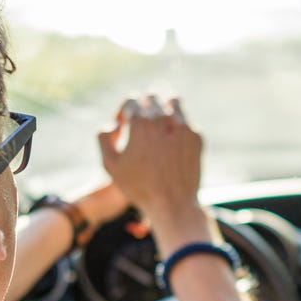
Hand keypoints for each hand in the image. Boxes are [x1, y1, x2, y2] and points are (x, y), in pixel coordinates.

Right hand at [97, 95, 212, 245]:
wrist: (173, 203)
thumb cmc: (139, 186)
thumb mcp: (110, 164)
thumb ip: (104, 138)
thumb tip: (113, 124)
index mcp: (140, 124)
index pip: (132, 100)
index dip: (124, 110)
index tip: (124, 124)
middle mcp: (163, 120)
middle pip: (153, 97)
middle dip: (144, 104)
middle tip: (141, 118)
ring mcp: (183, 126)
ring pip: (173, 101)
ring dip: (164, 106)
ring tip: (158, 119)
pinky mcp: (196, 136)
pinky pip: (186, 119)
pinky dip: (178, 122)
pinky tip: (172, 135)